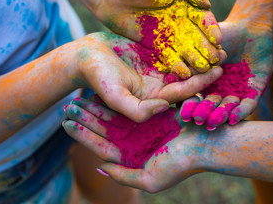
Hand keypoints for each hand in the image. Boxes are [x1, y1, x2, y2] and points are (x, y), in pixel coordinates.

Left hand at [63, 97, 210, 192]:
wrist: (206, 145)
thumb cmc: (180, 165)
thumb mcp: (149, 180)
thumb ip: (124, 176)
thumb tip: (100, 167)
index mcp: (132, 158)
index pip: (101, 146)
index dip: (83, 136)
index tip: (65, 124)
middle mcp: (135, 142)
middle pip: (105, 129)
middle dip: (86, 118)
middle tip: (68, 106)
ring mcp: (143, 127)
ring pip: (114, 115)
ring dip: (97, 107)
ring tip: (79, 97)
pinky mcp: (152, 114)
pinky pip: (130, 105)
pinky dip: (116, 100)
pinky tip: (102, 92)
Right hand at [72, 32, 221, 121]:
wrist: (87, 56)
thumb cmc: (98, 78)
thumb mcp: (115, 97)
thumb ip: (138, 109)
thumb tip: (166, 108)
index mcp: (154, 99)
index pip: (181, 93)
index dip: (199, 84)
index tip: (217, 72)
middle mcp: (159, 86)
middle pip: (188, 79)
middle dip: (206, 70)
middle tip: (225, 57)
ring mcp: (158, 69)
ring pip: (184, 63)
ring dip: (200, 55)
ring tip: (219, 44)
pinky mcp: (155, 54)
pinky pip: (174, 49)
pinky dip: (187, 43)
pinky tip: (200, 34)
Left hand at [94, 0, 223, 77]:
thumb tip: (207, 5)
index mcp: (186, 5)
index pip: (203, 19)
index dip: (211, 29)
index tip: (217, 39)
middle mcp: (182, 23)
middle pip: (198, 38)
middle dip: (208, 48)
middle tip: (216, 59)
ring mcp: (170, 37)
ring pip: (187, 50)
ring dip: (196, 60)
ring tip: (203, 69)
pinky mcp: (158, 48)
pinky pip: (170, 58)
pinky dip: (178, 66)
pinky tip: (184, 74)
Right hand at [180, 22, 272, 129]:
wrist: (253, 27)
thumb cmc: (225, 32)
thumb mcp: (204, 42)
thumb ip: (190, 55)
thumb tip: (171, 74)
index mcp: (203, 80)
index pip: (193, 95)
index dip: (188, 104)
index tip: (181, 111)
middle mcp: (218, 90)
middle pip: (209, 104)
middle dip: (203, 112)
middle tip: (197, 119)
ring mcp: (235, 91)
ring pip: (227, 107)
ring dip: (220, 115)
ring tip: (213, 122)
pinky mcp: (254, 91)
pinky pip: (248, 104)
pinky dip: (241, 111)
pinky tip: (235, 117)